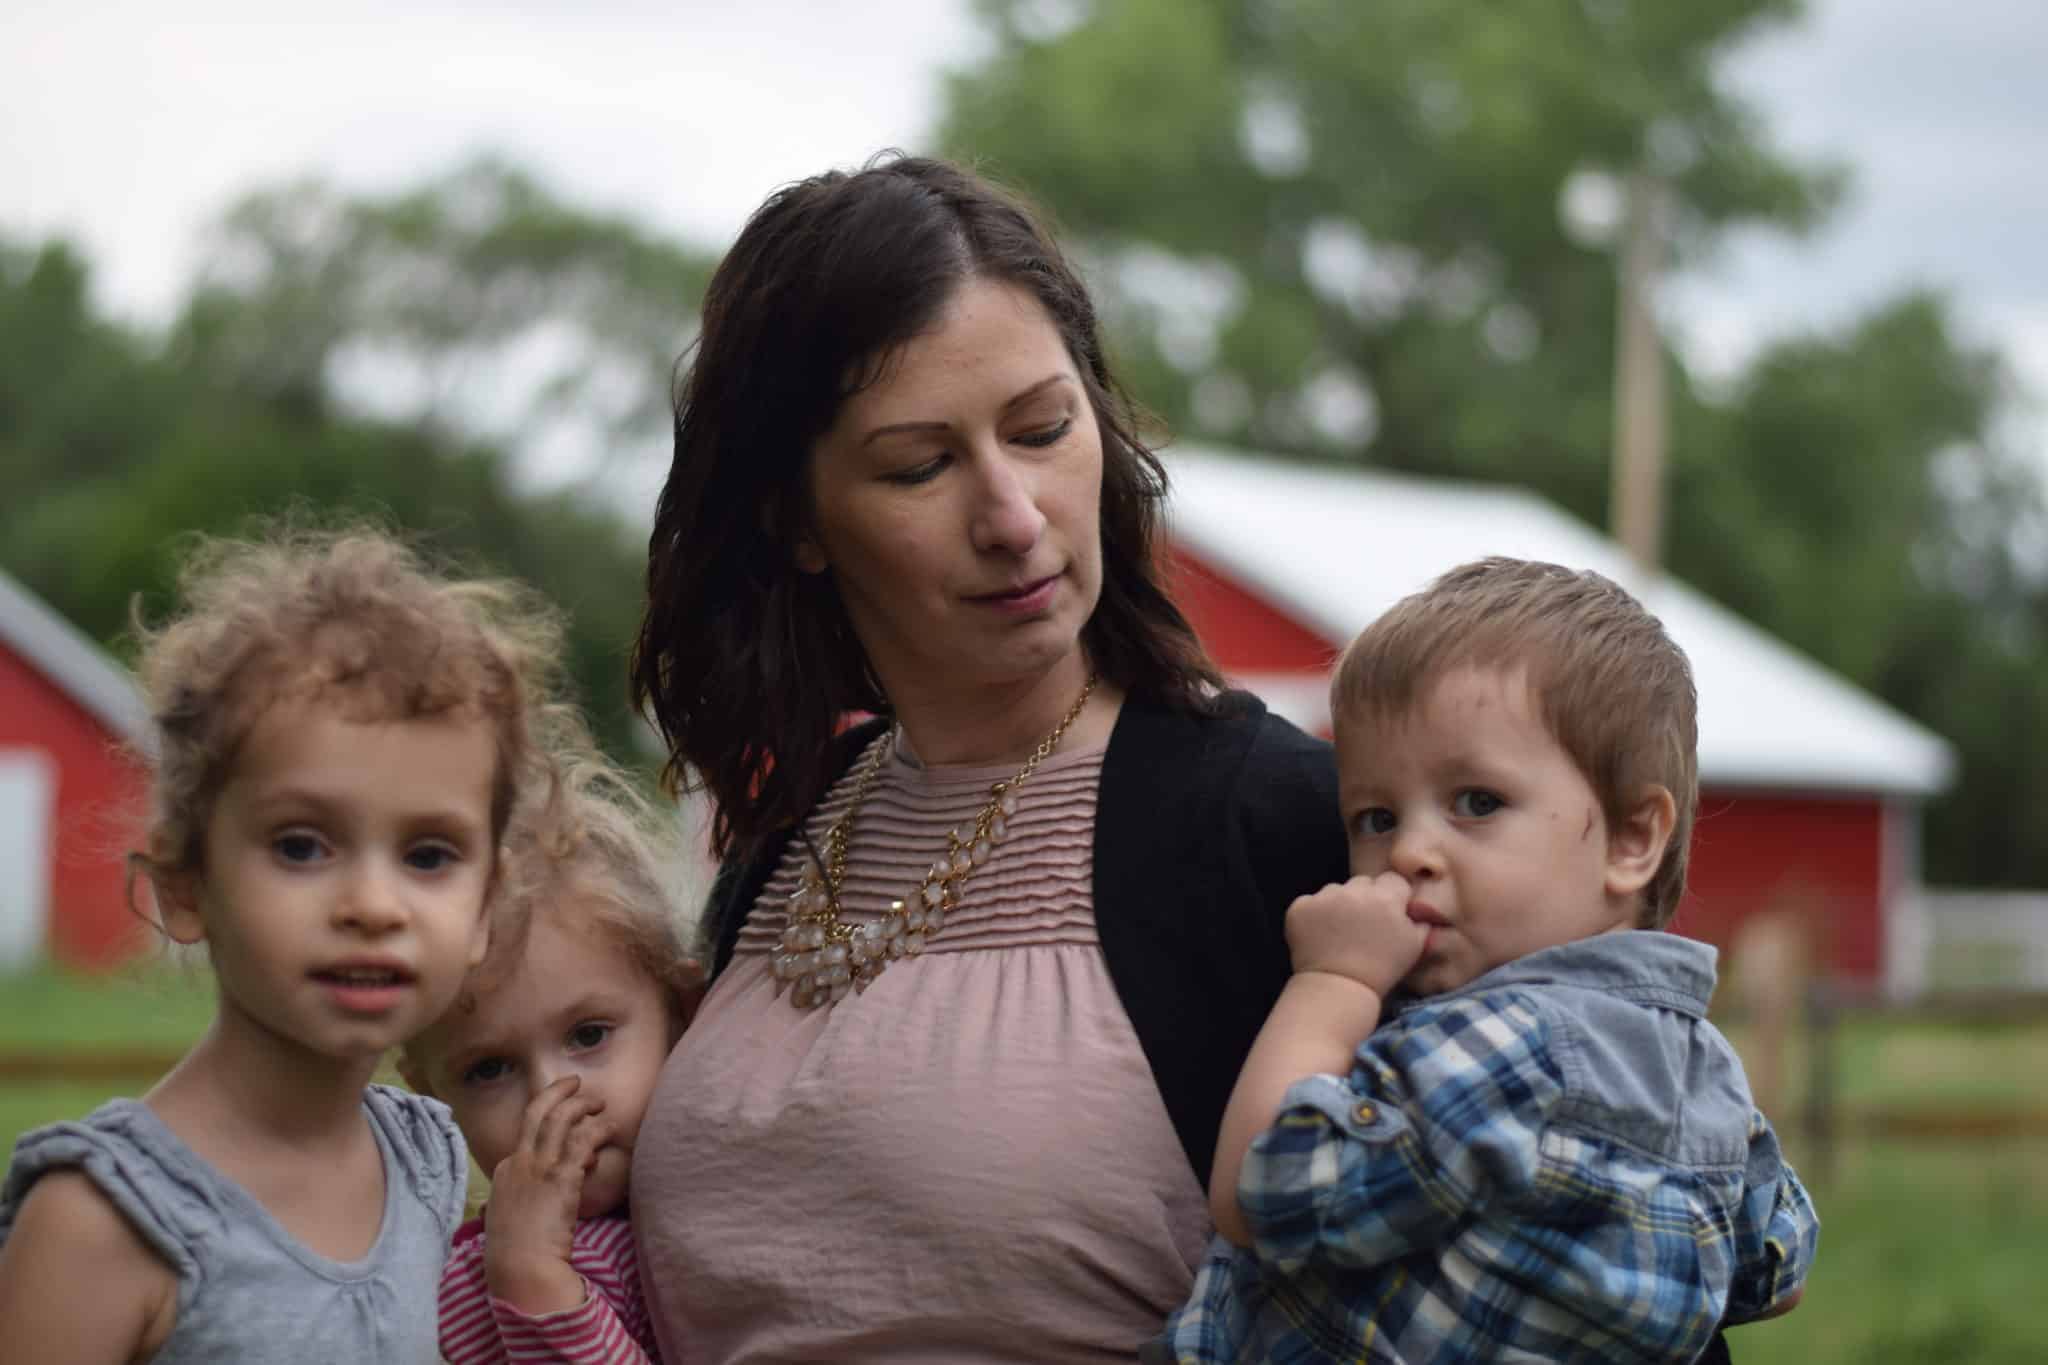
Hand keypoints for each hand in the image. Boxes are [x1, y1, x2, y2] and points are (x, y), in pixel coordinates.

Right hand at [482, 1075, 610, 1315]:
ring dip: (582, 1105)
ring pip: (560, 1119)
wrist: (521, 1270)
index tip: (574, 1137)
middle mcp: (518, 1163)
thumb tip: (497, 1204)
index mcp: (505, 1172)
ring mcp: (538, 1168)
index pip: (528, 1136)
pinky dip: (598, 1130)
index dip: (552, 1129)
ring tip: (601, 1104)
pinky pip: (582, 1140)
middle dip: (556, 1091)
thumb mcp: (503, 1221)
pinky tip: (611, 1128)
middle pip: (537, 1112)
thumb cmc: (514, 1254)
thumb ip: (507, 1205)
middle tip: (575, 1081)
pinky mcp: (561, 1177)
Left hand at [1285, 872, 1428, 999]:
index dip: (1392, 897)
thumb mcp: (1413, 947)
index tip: (1386, 915)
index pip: (1392, 881)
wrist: (1339, 988)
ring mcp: (1324, 897)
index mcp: (1386, 898)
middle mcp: (1354, 891)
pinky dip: (1313, 916)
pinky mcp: (1300, 907)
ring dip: (1338, 905)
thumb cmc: (1382, 970)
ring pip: (1335, 891)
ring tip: (1338, 934)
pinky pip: (1310, 903)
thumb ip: (1420, 921)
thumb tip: (1417, 909)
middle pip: (1363, 883)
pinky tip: (1318, 936)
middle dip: (1364, 899)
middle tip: (1361, 927)